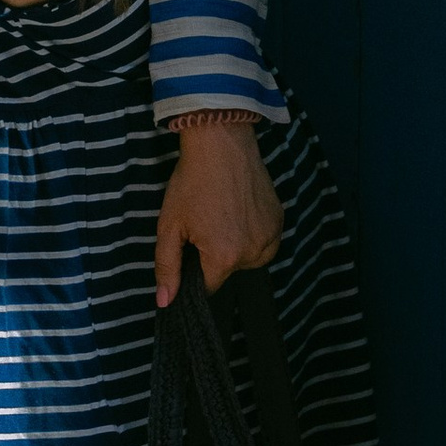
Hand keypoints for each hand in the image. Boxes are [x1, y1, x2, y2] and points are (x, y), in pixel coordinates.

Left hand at [153, 121, 283, 306]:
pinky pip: (263, 241)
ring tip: (221, 215)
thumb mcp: (169, 226)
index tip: (189, 249)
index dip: (194, 272)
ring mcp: (271, 236)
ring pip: (248, 258)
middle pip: (228, 271)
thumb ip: (167, 267)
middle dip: (214, 256)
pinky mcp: (280, 220)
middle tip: (203, 223)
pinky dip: (250, 233)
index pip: (208, 287)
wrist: (221, 144)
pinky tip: (237, 210)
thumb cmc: (192, 182)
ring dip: (234, 246)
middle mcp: (254, 252)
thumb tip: (166, 301)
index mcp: (225, 257)